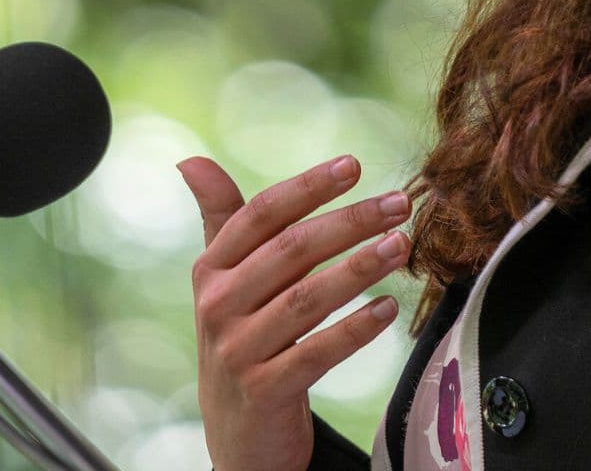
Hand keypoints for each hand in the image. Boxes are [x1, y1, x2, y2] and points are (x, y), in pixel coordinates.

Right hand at [177, 152, 410, 470]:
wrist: (236, 431)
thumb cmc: (242, 334)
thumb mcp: (226, 279)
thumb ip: (220, 218)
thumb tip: (190, 160)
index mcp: (211, 269)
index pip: (261, 215)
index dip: (308, 187)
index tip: (353, 164)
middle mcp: (218, 305)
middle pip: (291, 250)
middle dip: (350, 221)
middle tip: (399, 203)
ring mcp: (238, 350)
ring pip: (307, 299)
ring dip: (359, 268)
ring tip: (401, 246)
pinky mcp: (264, 391)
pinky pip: (316, 353)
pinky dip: (355, 329)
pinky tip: (387, 309)